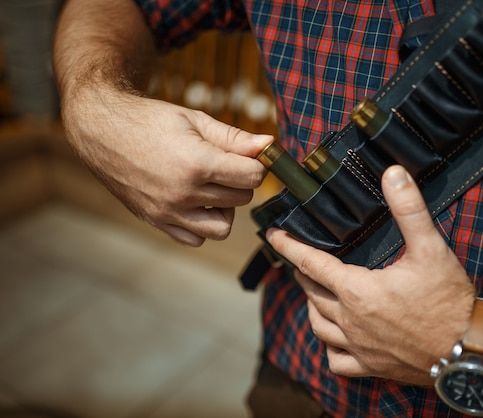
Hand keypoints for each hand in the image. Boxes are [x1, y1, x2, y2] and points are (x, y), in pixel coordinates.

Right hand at [62, 86, 272, 245]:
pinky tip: (196, 201)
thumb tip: (269, 145)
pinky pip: (195, 238)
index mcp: (197, 163)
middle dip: (241, 181)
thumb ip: (234, 137)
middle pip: (241, 199)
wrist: (101, 130)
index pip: (253, 178)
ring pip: (222, 227)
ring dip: (225, 208)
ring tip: (212, 187)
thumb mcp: (194, 120)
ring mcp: (168, 211)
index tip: (248, 156)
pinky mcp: (156, 221)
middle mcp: (183, 193)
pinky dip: (202, 224)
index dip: (257, 164)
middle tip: (226, 165)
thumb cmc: (149, 120)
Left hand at [266, 165, 475, 384]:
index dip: (288, 246)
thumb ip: (409, 209)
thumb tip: (394, 174)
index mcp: (357, 290)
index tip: (272, 235)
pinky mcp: (371, 367)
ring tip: (315, 293)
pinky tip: (335, 338)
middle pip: (311, 292)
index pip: (310, 262)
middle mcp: (350, 320)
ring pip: (318, 325)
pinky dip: (329, 348)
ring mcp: (359, 346)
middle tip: (302, 260)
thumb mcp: (430, 248)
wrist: (471, 350)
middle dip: (303, 272)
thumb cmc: (450, 300)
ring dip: (312, 305)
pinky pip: (336, 361)